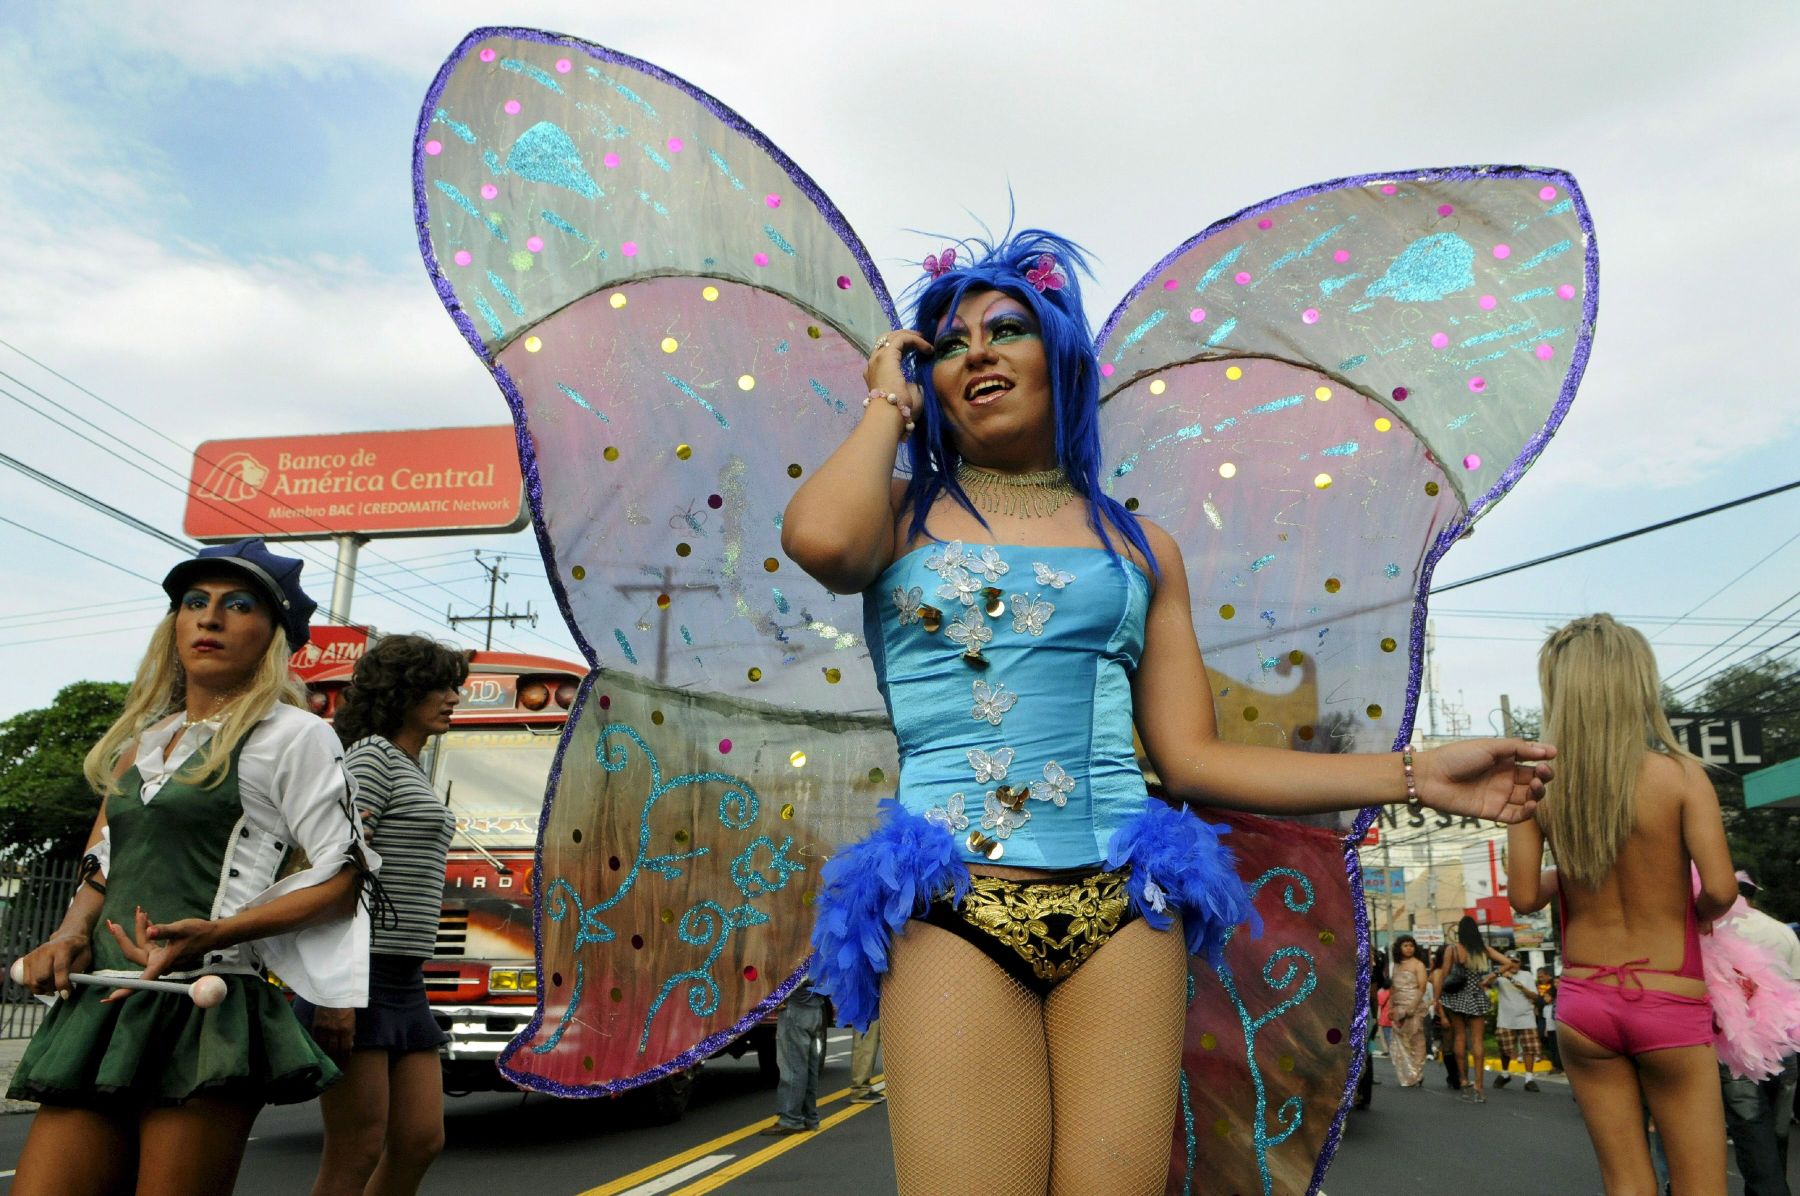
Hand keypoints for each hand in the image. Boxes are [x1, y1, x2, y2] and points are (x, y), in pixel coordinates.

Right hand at [16, 933, 91, 998]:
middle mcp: (46, 950)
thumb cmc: (78, 949)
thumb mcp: (85, 958)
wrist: (68, 936)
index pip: (59, 968)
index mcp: (63, 947)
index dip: (62, 984)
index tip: (66, 995)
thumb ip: (77, 972)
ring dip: (42, 989)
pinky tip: (43, 986)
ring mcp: (35, 954)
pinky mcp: (27, 959)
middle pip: (42, 976)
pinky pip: (26, 979)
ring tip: (52, 989)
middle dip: (51, 988)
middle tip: (60, 990)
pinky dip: (34, 987)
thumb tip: (66, 988)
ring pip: (32, 980)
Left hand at [102, 908, 220, 1001]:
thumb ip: (164, 930)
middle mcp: (159, 963)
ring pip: (142, 946)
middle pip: (134, 953)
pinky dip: (146, 932)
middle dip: (123, 938)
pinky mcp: (164, 953)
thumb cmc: (199, 932)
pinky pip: (149, 944)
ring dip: (138, 930)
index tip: (110, 998)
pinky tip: (146, 920)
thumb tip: (149, 931)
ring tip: (140, 913)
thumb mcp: (181, 929)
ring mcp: (161, 958)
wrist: (213, 934)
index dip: (126, 990)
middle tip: (112, 924)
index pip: (142, 980)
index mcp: (162, 962)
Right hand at [309, 1006, 355, 1064]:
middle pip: (334, 1049)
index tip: (344, 1061)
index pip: (345, 1048)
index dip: (345, 1056)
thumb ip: (351, 1031)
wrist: (333, 993)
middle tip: (334, 1064)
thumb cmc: (346, 1005)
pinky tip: (318, 1050)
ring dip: (325, 1054)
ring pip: (324, 1046)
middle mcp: (335, 1031)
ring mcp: (325, 1029)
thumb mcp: (353, 1018)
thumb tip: (351, 1044)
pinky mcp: (316, 1025)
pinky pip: (316, 1039)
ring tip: (326, 1060)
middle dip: (335, 1058)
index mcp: (347, 1029)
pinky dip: (317, 1045)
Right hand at [863, 331, 930, 421]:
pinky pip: (901, 339)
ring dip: (910, 336)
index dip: (903, 347)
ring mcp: (878, 358)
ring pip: (893, 337)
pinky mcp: (887, 355)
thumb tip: (916, 380)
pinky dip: (915, 340)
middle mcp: (874, 363)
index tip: (919, 349)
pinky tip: (926, 347)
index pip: (887, 352)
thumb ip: (911, 384)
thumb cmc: (900, 411)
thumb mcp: (908, 394)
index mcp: (876, 373)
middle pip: (886, 340)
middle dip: (904, 336)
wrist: (890, 414)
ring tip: (924, 340)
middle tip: (920, 338)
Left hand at [1416, 738, 1554, 823]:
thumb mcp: (1490, 747)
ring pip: (1527, 798)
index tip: (1552, 755)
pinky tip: (1531, 804)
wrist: (1430, 777)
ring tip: (1534, 786)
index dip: (1542, 759)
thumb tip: (1548, 750)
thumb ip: (1518, 748)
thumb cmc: (1457, 757)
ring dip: (1537, 794)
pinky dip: (1527, 812)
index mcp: (1503, 760)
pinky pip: (1515, 816)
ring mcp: (1498, 796)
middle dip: (1542, 777)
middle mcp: (1503, 778)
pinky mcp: (1492, 812)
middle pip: (1532, 781)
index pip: (1530, 761)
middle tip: (1542, 773)